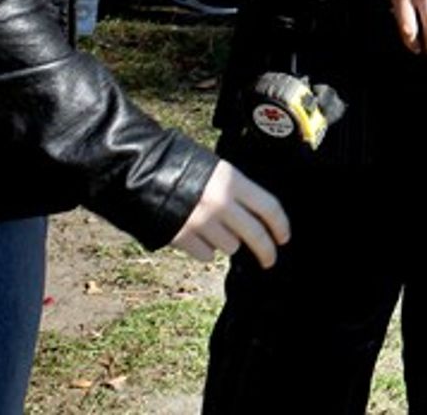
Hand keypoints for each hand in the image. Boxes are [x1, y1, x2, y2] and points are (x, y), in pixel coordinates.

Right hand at [171, 160, 291, 267]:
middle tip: (269, 260)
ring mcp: (202, 222)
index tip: (284, 238)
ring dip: (227, 243)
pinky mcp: (183, 237)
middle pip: (255, 234)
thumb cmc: (182, 166)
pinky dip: (204, 250)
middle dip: (266, 252)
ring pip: (230, 247)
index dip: (281, 226)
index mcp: (232, 181)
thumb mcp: (217, 170)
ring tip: (213, 228)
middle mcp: (221, 203)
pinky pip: (206, 255)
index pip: (269, 207)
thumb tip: (255, 217)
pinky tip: (197, 236)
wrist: (142, 171)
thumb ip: (236, 191)